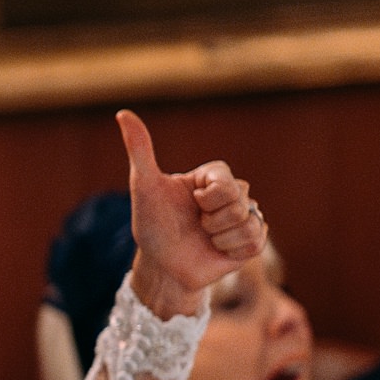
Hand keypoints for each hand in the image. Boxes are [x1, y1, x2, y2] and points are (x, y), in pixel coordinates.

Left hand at [118, 109, 265, 311]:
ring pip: (249, 223)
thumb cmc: (152, 225)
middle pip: (240, 202)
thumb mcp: (144, 187)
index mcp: (213, 176)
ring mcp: (244, 217)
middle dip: (212, 220)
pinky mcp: (252, 241)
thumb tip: (123, 113)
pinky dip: (232, 250)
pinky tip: (217, 250)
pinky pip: (256, 242)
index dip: (209, 198)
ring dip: (220, 237)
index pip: (227, 181)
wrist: (162, 266)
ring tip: (205, 238)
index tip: (192, 203)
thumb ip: (140, 150)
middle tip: (196, 224)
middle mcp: (232, 193)